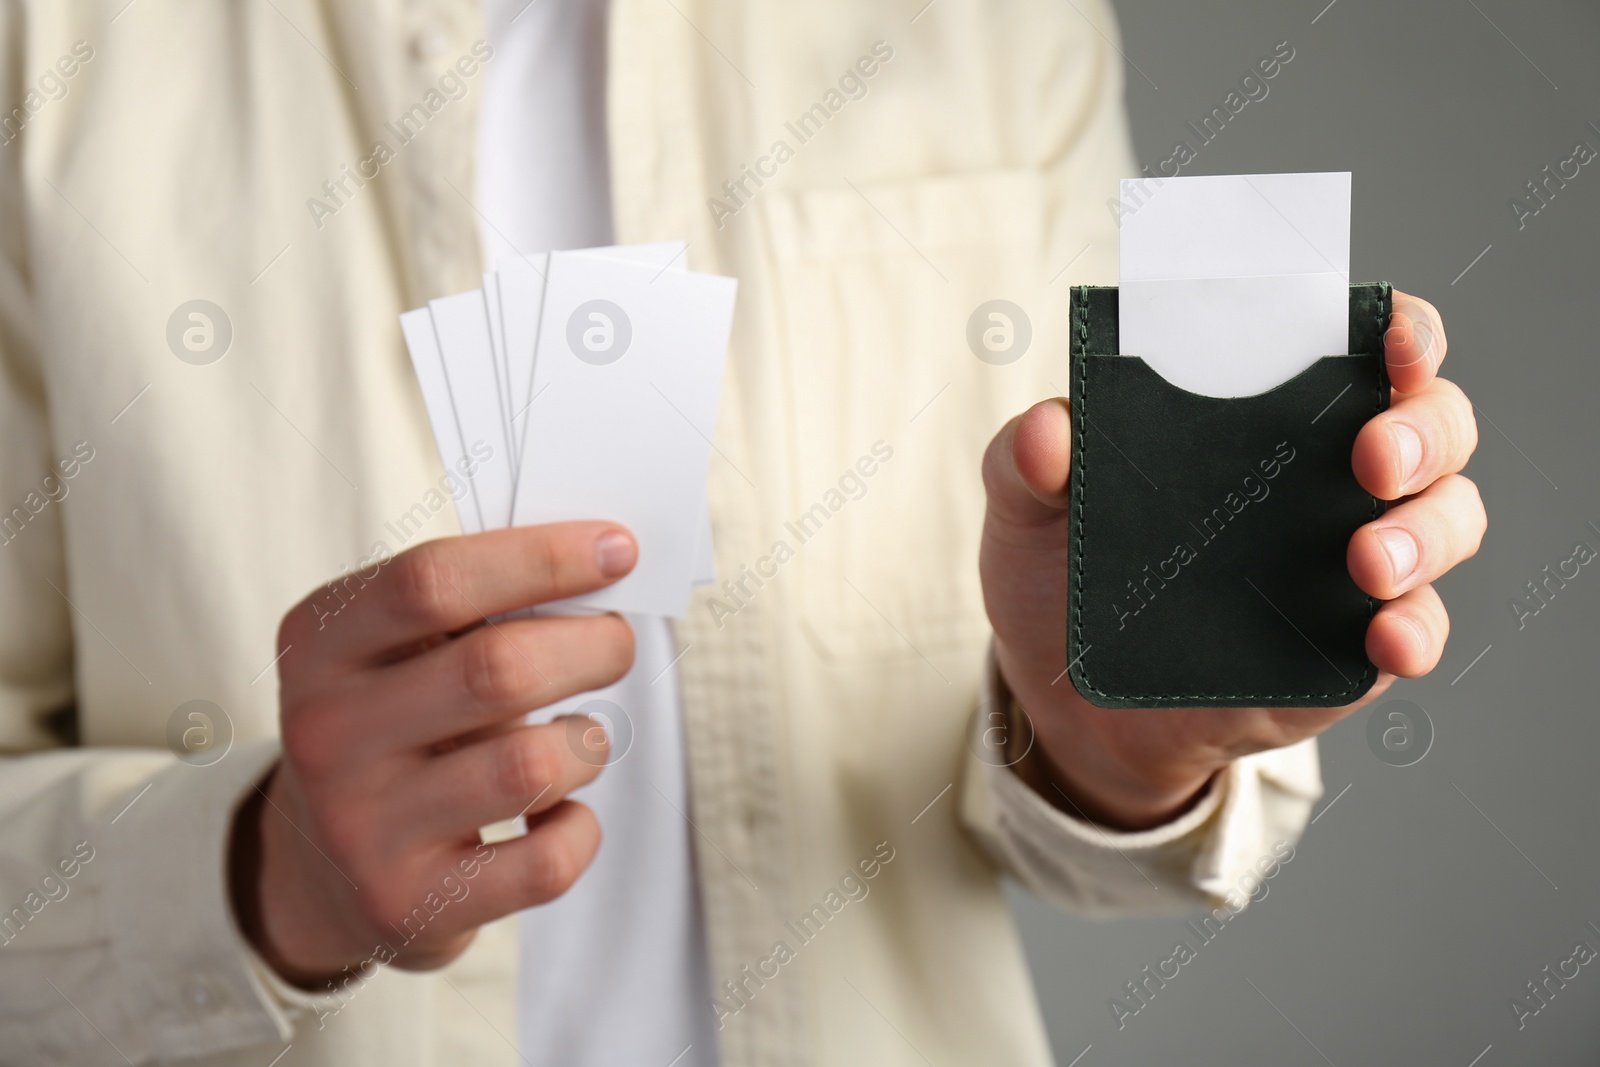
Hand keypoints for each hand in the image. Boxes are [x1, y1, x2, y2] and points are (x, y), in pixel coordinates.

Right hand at [229, 524, 638, 984]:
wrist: (316, 870)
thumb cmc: (396, 724)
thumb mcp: (397, 651)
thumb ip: (478, 606)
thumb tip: (608, 564)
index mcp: (320, 644)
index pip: (433, 580)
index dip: (541, 557)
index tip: (618, 548)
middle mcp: (328, 734)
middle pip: (497, 669)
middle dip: (592, 646)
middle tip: (615, 643)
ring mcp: (363, 827)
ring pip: (532, 766)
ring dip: (588, 741)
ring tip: (579, 737)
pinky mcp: (410, 903)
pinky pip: (546, 861)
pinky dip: (581, 828)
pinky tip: (561, 812)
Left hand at [978, 291, 1483, 829]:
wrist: (1067, 701)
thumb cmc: (1064, 574)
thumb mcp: (1028, 510)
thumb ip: (1026, 460)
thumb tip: (1045, 430)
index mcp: (1269, 413)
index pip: (1365, 348)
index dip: (1401, 329)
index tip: (1389, 336)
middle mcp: (1333, 476)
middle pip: (1434, 425)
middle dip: (1423, 431)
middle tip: (1372, 457)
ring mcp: (1355, 563)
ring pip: (1448, 521)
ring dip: (1426, 532)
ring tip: (1368, 559)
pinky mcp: (1351, 648)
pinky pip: (1417, 631)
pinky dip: (1416, 631)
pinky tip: (1385, 636)